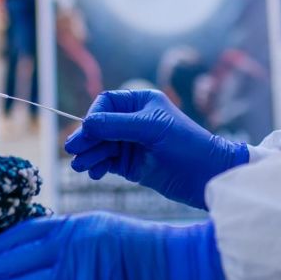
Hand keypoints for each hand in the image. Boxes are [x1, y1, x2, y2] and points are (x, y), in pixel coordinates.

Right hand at [65, 90, 248, 208]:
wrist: (206, 176)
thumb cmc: (186, 144)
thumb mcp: (151, 129)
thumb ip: (116, 125)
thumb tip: (85, 124)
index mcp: (141, 103)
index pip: (106, 103)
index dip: (93, 116)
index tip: (87, 132)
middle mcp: (134, 121)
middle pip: (99, 126)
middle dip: (86, 138)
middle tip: (73, 152)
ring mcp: (131, 144)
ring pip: (100, 145)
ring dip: (89, 154)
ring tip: (81, 167)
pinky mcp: (131, 165)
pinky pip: (106, 162)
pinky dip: (97, 167)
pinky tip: (95, 173)